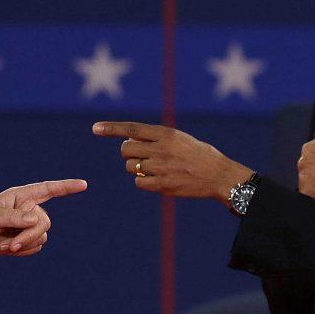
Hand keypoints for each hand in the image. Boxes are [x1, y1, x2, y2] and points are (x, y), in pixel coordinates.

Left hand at [0, 179, 87, 261]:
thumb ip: (13, 217)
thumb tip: (35, 219)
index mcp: (20, 196)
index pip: (47, 189)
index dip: (65, 187)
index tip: (83, 185)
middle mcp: (27, 209)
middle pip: (45, 221)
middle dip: (30, 235)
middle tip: (13, 243)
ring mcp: (27, 225)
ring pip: (42, 235)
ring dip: (24, 244)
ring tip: (6, 245)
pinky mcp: (25, 240)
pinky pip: (37, 246)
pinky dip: (23, 251)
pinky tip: (9, 248)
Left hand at [92, 121, 251, 200]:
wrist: (219, 175)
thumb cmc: (199, 155)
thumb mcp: (180, 138)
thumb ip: (156, 138)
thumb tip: (129, 141)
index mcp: (166, 134)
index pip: (132, 129)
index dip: (112, 128)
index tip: (95, 128)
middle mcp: (161, 149)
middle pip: (126, 150)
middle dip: (128, 153)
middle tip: (141, 155)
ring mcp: (161, 168)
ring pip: (131, 167)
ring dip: (137, 168)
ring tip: (156, 168)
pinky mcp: (163, 185)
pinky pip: (139, 182)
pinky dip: (143, 181)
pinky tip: (157, 179)